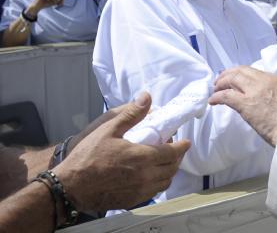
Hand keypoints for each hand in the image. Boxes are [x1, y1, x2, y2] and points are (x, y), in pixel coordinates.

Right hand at [53, 92, 189, 211]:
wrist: (69, 186)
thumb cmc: (87, 157)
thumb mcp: (108, 129)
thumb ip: (131, 114)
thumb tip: (147, 97)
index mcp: (142, 157)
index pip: (172, 153)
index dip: (181, 146)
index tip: (185, 142)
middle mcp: (144, 176)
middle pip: (171, 168)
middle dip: (177, 158)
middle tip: (173, 149)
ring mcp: (139, 191)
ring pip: (164, 182)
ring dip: (168, 171)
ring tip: (163, 161)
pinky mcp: (131, 201)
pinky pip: (152, 192)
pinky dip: (157, 183)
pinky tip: (150, 175)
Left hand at [209, 67, 276, 146]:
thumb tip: (269, 97)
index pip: (254, 71)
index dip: (242, 74)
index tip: (236, 79)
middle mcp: (265, 80)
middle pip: (241, 71)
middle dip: (228, 74)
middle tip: (221, 80)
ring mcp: (254, 91)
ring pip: (232, 79)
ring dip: (221, 83)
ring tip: (215, 89)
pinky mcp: (245, 103)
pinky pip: (226, 96)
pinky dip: (217, 97)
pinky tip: (213, 101)